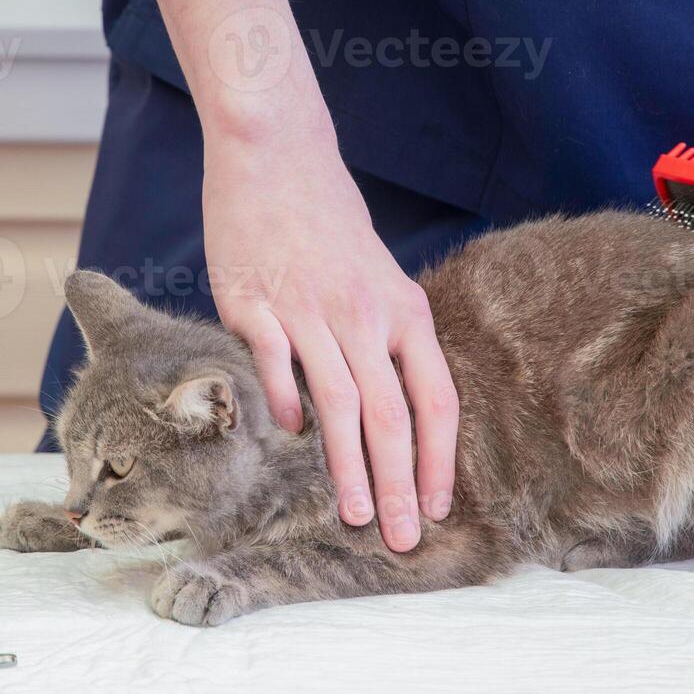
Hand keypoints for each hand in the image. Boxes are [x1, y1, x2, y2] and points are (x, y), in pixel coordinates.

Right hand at [202, 109, 457, 552]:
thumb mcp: (379, 276)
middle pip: (391, 416)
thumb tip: (382, 411)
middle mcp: (364, 315)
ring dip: (349, 469)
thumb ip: (385, 339)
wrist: (277, 153)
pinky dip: (287, 407)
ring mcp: (308, 311)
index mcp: (404, 309)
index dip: (439, 460)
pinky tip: (292, 438)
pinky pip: (276, 368)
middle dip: (399, 487)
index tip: (438, 508)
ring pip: (339, 405)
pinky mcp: (254, 304)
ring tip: (355, 516)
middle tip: (401, 540)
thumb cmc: (329, 222)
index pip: (435, 400)